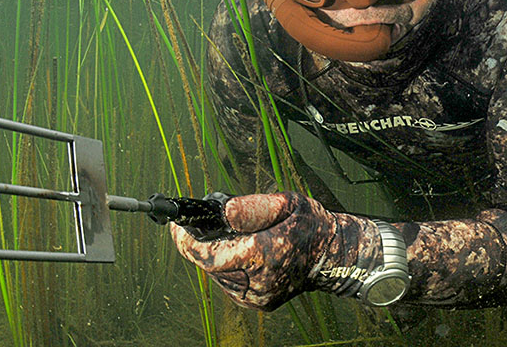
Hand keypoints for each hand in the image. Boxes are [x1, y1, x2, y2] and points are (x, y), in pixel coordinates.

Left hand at [171, 191, 377, 309]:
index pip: (211, 256)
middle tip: (201, 223)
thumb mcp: (287, 203)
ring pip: (217, 274)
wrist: (331, 256)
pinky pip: (228, 282)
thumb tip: (223, 211)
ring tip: (230, 236)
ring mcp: (257, 297)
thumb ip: (253, 207)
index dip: (188, 242)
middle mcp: (259, 282)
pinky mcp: (256, 303)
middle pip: (210, 265)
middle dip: (201, 243)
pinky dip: (227, 266)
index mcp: (266, 255)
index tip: (176, 227)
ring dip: (214, 255)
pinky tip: (239, 252)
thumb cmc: (309, 225)